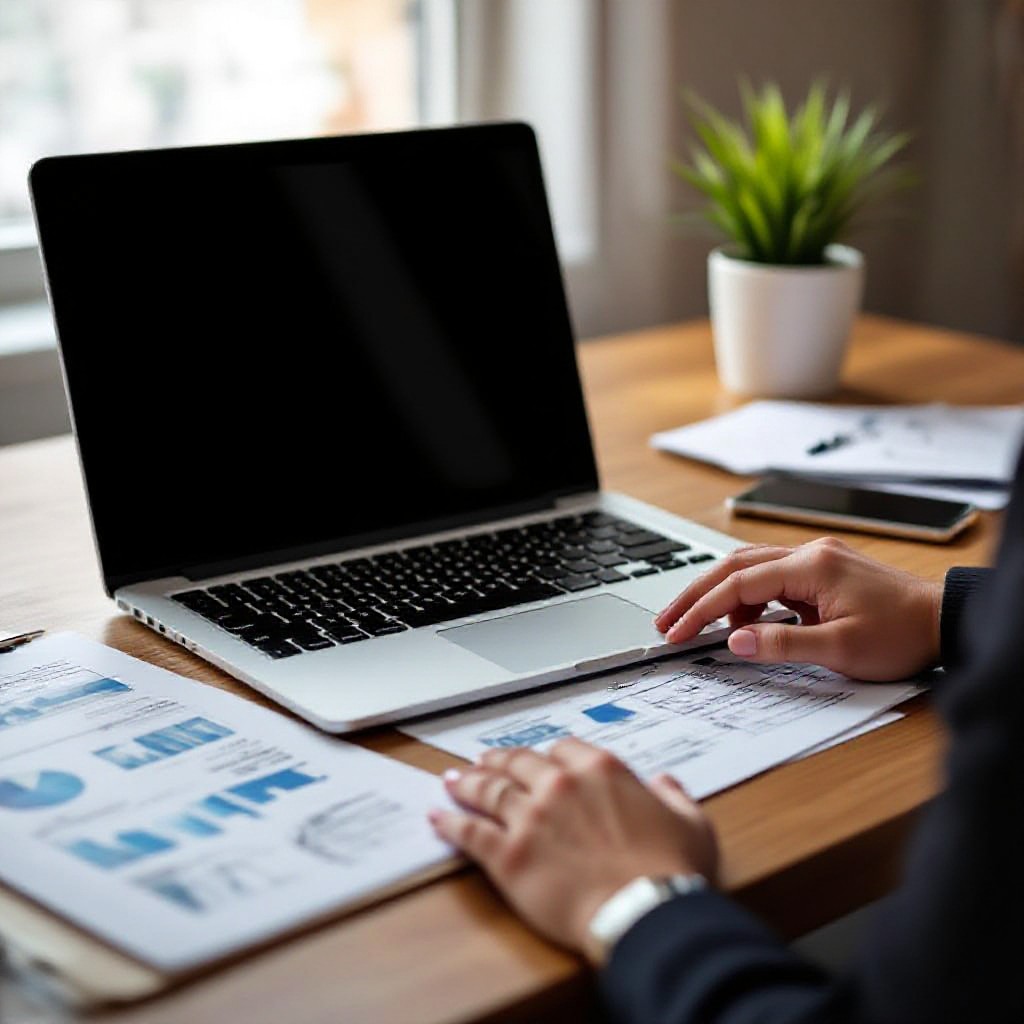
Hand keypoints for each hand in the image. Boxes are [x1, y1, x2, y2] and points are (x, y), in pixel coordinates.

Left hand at [429, 738, 717, 960]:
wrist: (645, 912)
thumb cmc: (670, 873)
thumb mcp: (691, 824)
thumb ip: (675, 796)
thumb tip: (667, 783)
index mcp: (601, 770)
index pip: (563, 748)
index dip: (549, 755)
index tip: (541, 760)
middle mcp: (560, 785)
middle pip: (519, 762)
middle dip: (500, 760)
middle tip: (484, 761)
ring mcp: (531, 817)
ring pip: (489, 789)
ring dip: (468, 783)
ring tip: (453, 780)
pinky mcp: (509, 854)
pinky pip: (471, 832)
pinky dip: (451, 822)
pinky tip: (438, 816)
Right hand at [656, 537, 942, 680]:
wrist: (945, 623)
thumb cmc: (902, 635)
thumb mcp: (840, 650)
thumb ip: (782, 644)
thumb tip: (734, 641)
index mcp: (811, 567)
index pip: (738, 584)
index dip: (701, 609)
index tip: (675, 632)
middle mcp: (809, 554)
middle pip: (734, 566)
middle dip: (696, 594)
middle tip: (667, 621)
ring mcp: (816, 560)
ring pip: (750, 568)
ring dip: (720, 595)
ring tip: (700, 627)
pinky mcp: (822, 572)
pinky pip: (771, 578)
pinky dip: (749, 599)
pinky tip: (746, 624)